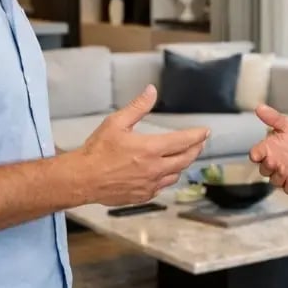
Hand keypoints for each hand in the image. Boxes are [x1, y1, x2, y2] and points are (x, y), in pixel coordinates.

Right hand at [75, 85, 208, 205]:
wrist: (83, 179)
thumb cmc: (97, 151)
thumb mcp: (116, 122)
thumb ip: (138, 107)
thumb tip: (151, 91)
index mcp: (150, 149)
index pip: (183, 141)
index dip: (197, 136)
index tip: (205, 132)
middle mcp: (154, 169)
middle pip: (185, 160)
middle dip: (195, 150)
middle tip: (199, 143)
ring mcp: (150, 184)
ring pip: (176, 175)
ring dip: (182, 164)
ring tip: (182, 156)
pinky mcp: (143, 196)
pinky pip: (162, 187)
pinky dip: (167, 178)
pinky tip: (163, 173)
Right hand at [248, 104, 287, 193]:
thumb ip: (273, 118)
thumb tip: (259, 107)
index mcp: (269, 150)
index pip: (255, 154)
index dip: (255, 155)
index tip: (257, 154)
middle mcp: (273, 164)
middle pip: (263, 169)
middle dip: (267, 166)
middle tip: (273, 161)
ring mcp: (282, 175)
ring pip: (274, 180)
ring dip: (278, 175)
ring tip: (285, 168)